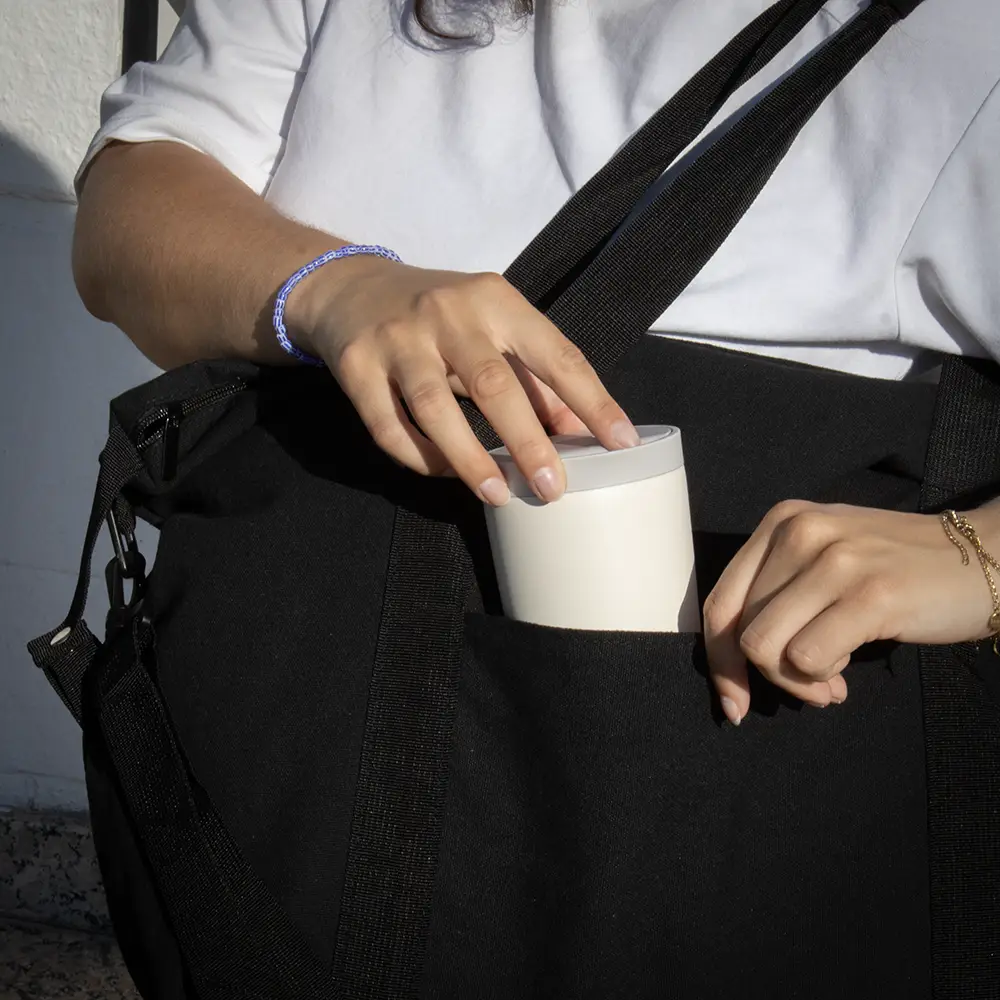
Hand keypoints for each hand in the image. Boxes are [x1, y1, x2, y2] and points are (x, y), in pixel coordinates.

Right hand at [287, 254, 639, 504]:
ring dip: (470, 459)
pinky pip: (388, 426)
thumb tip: (579, 432)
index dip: (591, 400)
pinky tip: (443, 473)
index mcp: (495, 300)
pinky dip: (419, 457)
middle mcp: (447, 313)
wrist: (349, 287)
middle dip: (528, 441)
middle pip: (494, 384)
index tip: (620, 442)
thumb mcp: (492, 329)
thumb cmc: (439, 315)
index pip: (555, 353)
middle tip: (552, 488)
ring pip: (435, 409)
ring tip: (498, 495)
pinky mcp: (355, 366)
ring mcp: (397, 338)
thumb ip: (534, 377)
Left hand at [703, 500, 999, 724]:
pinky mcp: (869, 594)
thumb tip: (734, 668)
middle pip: (742, 632)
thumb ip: (777, 598)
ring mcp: (835, 560)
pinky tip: (847, 675)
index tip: (733, 700)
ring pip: (767, 649)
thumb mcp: (824, 562)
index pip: (721, 602)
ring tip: (831, 681)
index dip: (719, 660)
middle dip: (770, 677)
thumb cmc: (898, 569)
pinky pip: (809, 659)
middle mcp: (799, 531)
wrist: (988, 558)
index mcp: (781, 522)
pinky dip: (823, 679)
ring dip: (798, 682)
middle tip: (814, 686)